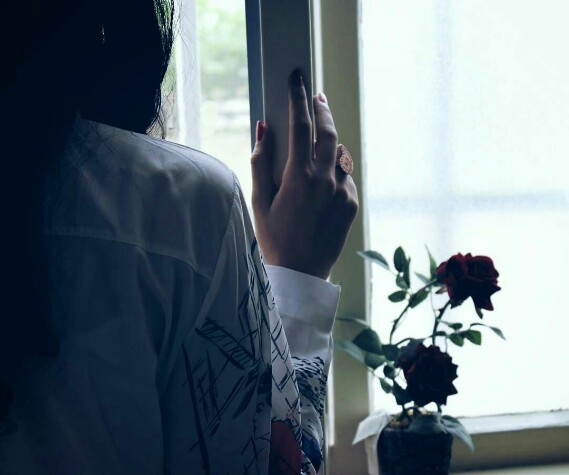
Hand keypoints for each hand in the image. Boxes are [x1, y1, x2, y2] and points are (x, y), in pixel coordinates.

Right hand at [251, 71, 358, 279]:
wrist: (302, 273)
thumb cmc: (274, 238)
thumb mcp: (260, 201)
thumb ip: (261, 161)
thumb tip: (263, 128)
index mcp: (299, 178)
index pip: (300, 126)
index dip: (298, 98)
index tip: (297, 77)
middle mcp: (325, 181)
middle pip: (329, 132)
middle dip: (322, 109)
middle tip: (316, 95)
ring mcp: (343, 192)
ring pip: (340, 153)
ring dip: (328, 142)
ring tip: (315, 142)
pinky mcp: (352, 203)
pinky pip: (345, 175)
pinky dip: (334, 169)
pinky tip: (320, 181)